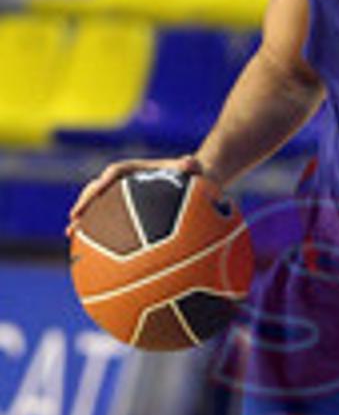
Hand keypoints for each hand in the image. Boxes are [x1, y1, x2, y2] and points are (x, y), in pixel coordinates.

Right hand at [67, 153, 209, 233]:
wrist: (188, 181)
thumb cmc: (189, 176)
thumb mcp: (192, 169)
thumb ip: (189, 166)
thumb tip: (190, 163)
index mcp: (135, 170)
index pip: (116, 172)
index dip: (105, 181)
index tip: (96, 190)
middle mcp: (122, 182)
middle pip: (97, 189)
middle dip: (84, 202)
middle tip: (74, 217)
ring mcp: (120, 197)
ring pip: (96, 206)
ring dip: (82, 219)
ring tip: (70, 234)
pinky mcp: (121, 211)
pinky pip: (105, 221)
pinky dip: (95, 232)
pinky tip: (87, 250)